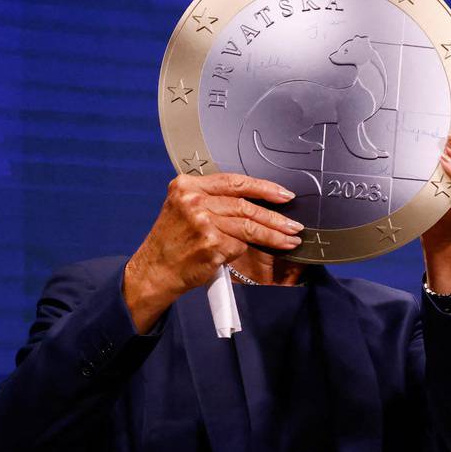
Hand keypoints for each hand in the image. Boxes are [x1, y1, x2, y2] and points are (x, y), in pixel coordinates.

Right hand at [122, 173, 302, 331]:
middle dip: (275, 217)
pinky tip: (253, 255)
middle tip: (295, 225)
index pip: (234, 181)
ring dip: (275, 235)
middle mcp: (193, 200)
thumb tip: (256, 201)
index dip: (263, 187)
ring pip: (249, 226)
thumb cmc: (173, 242)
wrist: (155, 270)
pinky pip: (239, 245)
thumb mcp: (185, 209)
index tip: (284, 194)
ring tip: (291, 240)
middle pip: (246, 205)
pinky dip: (247, 251)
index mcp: (187, 186)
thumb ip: (213, 200)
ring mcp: (201, 222)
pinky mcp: (210, 244)